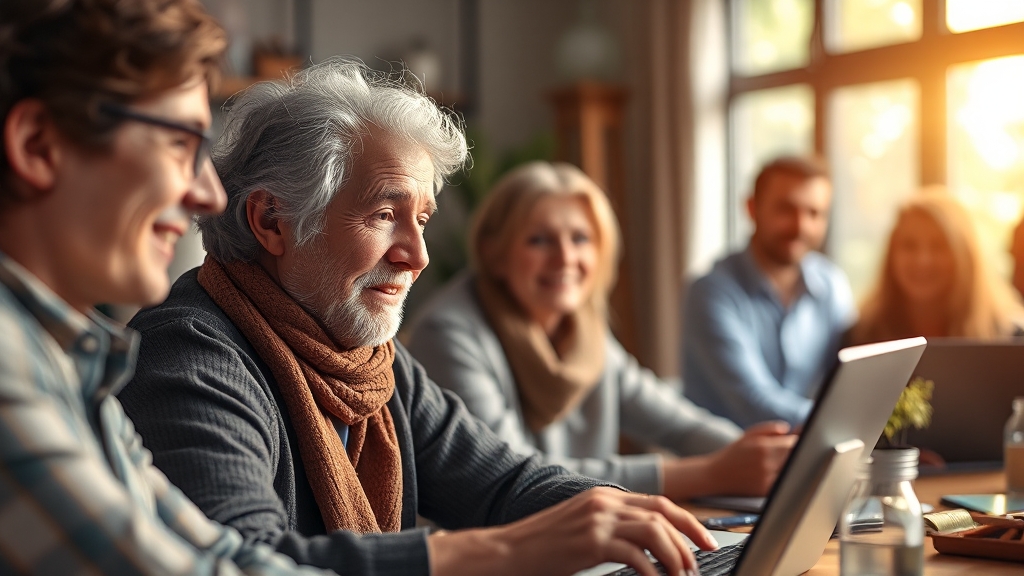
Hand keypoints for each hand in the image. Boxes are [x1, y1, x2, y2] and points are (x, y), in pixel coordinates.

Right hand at [427, 487, 717, 575]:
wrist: (509, 550)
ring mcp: (598, 519)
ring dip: (675, 555)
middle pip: (664, 514)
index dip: (688, 521)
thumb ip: (613, 526)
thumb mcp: (583, 526)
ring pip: (656, 531)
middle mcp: (605, 502)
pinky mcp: (591, 541)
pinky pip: (636, 554)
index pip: (659, 503)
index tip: (705, 541)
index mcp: (605, 496)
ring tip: (680, 575)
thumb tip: (649, 544)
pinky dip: (652, 570)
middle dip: (691, 537)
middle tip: (702, 561)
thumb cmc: (544, 545)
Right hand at [705, 420, 795, 495]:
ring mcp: (767, 480)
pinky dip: (787, 477)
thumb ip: (769, 428)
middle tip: (803, 449)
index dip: (800, 441)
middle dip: (800, 453)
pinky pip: (784, 483)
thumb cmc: (733, 453)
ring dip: (795, 466)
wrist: (715, 475)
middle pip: (796, 458)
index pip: (794, 444)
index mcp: (763, 447)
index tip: (802, 438)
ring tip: (793, 461)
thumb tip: (788, 428)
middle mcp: (766, 464)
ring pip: (792, 472)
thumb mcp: (748, 434)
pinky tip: (785, 473)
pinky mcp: (765, 492)